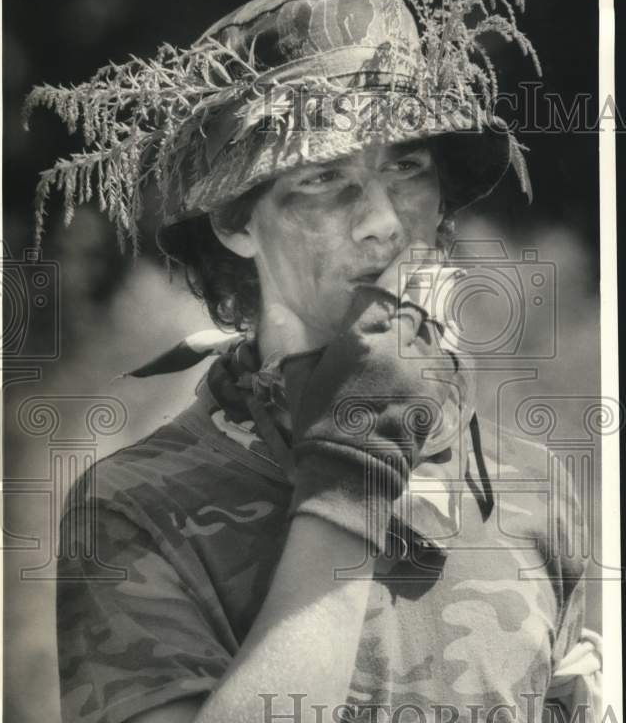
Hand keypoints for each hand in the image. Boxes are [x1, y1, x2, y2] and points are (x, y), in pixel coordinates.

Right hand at [281, 247, 472, 551]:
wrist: (350, 472)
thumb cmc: (317, 425)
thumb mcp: (298, 381)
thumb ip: (292, 344)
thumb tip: (275, 312)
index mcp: (359, 338)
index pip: (386, 290)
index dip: (403, 268)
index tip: (415, 251)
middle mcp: (395, 347)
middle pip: (418, 306)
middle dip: (422, 290)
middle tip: (428, 274)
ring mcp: (420, 370)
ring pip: (434, 333)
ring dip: (428, 327)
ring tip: (426, 323)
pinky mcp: (436, 393)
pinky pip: (447, 362)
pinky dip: (442, 355)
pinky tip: (436, 355)